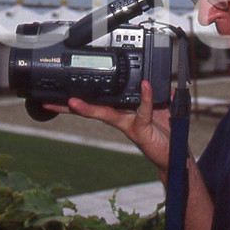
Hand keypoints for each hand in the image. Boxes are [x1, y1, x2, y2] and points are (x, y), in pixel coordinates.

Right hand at [38, 81, 173, 173]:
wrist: (175, 154)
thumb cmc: (165, 131)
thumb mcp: (161, 106)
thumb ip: (155, 91)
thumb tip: (151, 75)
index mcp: (123, 111)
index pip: (100, 103)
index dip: (83, 98)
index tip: (66, 91)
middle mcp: (122, 119)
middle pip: (93, 109)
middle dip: (72, 105)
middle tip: (54, 100)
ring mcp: (129, 125)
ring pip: (106, 114)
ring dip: (89, 108)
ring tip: (73, 102)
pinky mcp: (142, 129)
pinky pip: (143, 110)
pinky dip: (145, 97)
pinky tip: (144, 85)